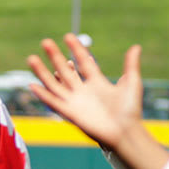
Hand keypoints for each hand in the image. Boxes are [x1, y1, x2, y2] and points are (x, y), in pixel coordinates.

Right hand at [27, 36, 143, 146]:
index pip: (83, 62)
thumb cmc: (130, 111)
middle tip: (45, 42)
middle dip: (55, 56)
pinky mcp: (71, 113)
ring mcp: (76, 102)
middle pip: (65, 70)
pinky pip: (54, 102)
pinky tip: (32, 85)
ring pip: (55, 84)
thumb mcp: (132, 83)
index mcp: (97, 83)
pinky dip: (43, 95)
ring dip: (43, 72)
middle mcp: (84, 91)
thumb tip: (136, 46)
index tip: (68, 36)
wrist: (125, 132)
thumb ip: (131, 65)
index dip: (76, 49)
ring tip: (31, 58)